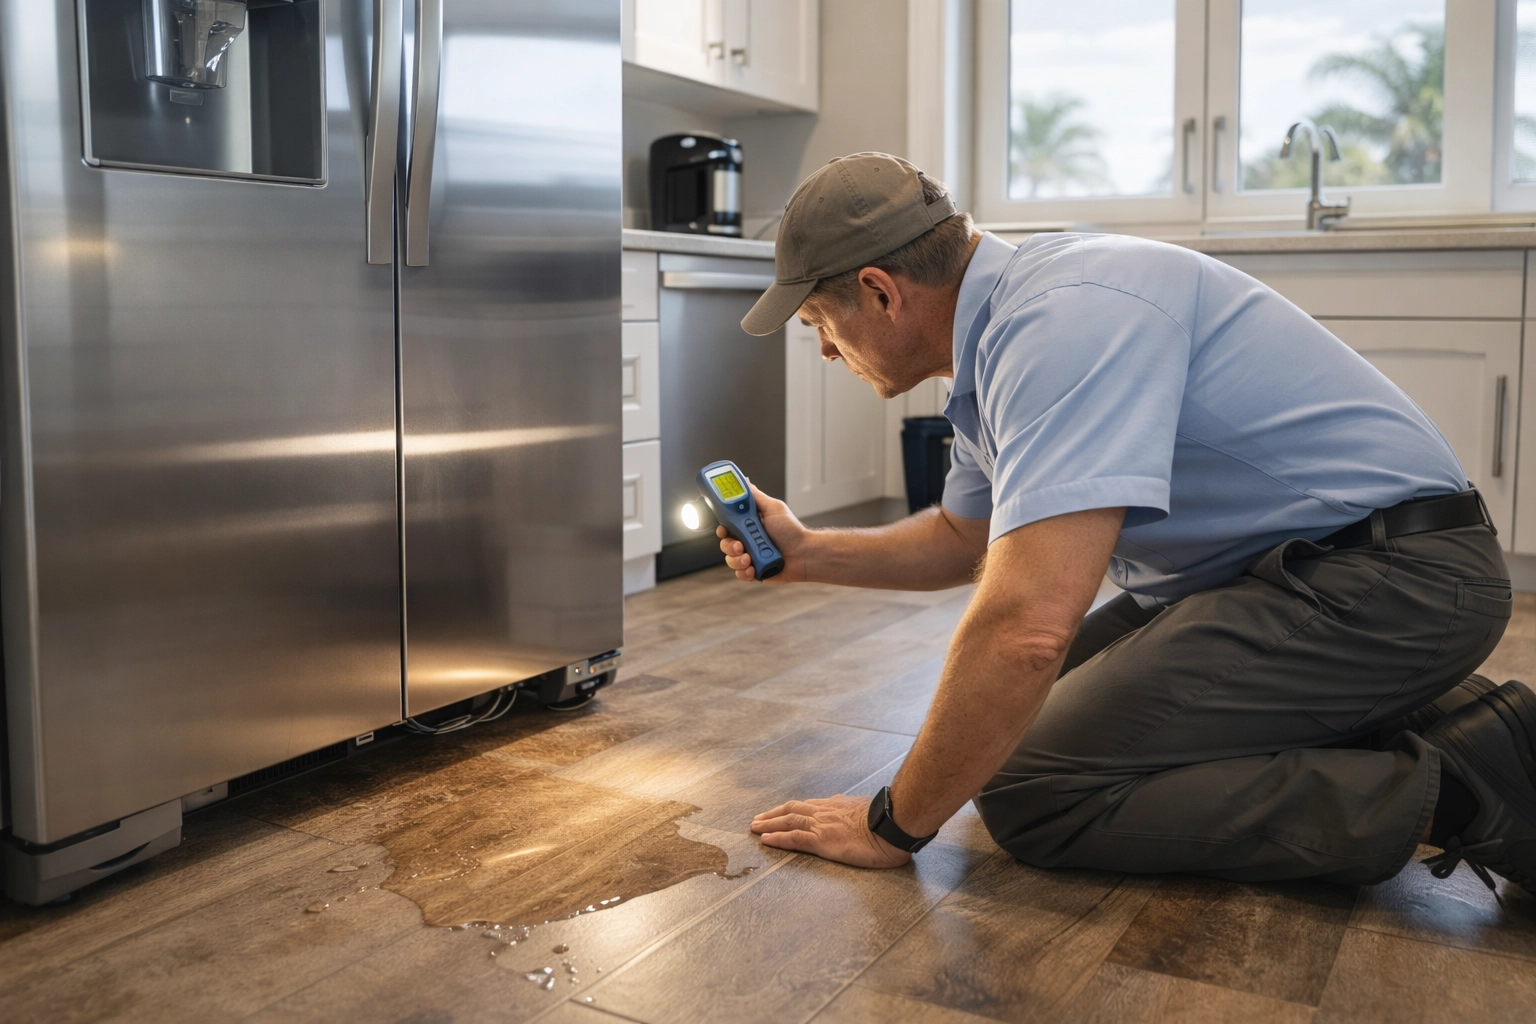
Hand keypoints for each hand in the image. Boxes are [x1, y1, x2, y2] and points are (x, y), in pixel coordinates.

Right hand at [717, 484, 810, 583]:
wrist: (805, 553)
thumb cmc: (792, 531)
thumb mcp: (773, 508)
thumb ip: (755, 496)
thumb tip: (745, 481)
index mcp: (749, 527)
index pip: (727, 527)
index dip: (722, 529)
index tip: (723, 529)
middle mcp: (748, 542)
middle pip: (725, 544)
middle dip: (729, 546)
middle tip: (740, 545)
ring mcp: (751, 557)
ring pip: (730, 560)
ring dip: (736, 560)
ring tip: (749, 558)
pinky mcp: (755, 572)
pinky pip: (740, 574)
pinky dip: (744, 572)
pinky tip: (753, 569)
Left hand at [749, 795, 911, 868]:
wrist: (893, 825)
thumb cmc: (889, 823)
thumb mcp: (871, 814)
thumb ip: (859, 816)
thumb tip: (860, 820)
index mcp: (838, 806)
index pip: (809, 806)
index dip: (792, 809)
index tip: (781, 812)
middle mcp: (826, 812)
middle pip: (792, 809)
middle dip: (773, 814)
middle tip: (758, 819)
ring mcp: (822, 825)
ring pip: (788, 820)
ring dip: (769, 824)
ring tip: (755, 828)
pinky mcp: (822, 841)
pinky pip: (793, 838)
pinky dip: (777, 838)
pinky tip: (765, 841)